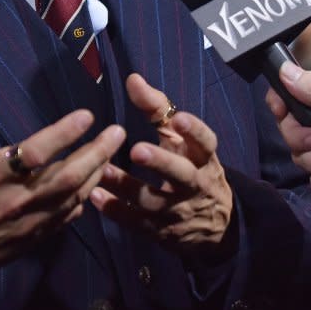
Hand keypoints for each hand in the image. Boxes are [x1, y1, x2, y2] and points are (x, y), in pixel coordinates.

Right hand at [0, 75, 125, 279]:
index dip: (63, 133)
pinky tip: (96, 181)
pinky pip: (70, 216)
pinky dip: (86, 197)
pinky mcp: (38, 237)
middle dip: (97, 152)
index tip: (87, 114)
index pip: (35, 151)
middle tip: (118, 131)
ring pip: (75, 196)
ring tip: (113, 150)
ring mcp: (31, 221)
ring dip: (97, 172)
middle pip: (67, 175)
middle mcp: (18, 198)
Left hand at [90, 73, 232, 251]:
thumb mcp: (179, 136)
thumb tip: (132, 78)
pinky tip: (96, 197)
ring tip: (102, 171)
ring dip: (127, 186)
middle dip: (161, 162)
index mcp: (203, 156)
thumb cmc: (189, 163)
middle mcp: (195, 183)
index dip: (195, 131)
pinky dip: (117, 211)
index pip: (206, 142)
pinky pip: (139, 222)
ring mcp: (179, 210)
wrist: (214, 221)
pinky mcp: (163, 231)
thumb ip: (157, 107)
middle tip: (137, 150)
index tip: (179, 120)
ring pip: (154, 200)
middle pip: (181, 174)